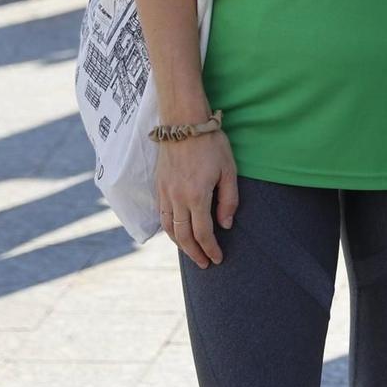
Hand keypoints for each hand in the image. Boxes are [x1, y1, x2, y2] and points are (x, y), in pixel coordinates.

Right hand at [155, 129, 237, 267]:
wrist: (183, 122)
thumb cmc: (211, 143)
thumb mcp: (229, 170)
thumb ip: (229, 199)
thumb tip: (226, 225)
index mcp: (196, 196)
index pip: (203, 233)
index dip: (210, 249)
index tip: (217, 259)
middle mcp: (177, 198)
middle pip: (182, 236)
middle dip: (194, 253)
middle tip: (204, 264)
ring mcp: (164, 193)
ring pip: (168, 228)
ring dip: (180, 244)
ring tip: (191, 252)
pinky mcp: (158, 186)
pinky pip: (160, 215)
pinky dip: (168, 229)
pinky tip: (175, 232)